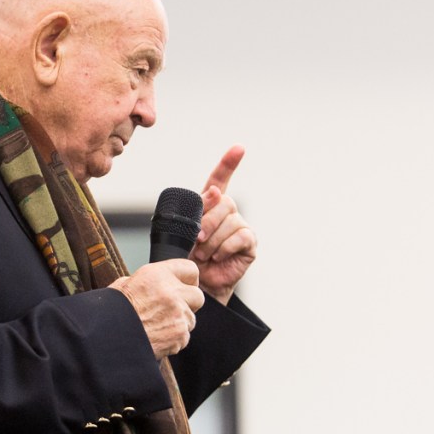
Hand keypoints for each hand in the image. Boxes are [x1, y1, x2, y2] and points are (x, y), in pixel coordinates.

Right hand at [109, 260, 204, 359]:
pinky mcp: (180, 333)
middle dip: (188, 304)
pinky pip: (184, 337)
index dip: (189, 280)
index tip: (185, 286)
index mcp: (157, 274)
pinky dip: (174, 340)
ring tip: (157, 327)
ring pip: (191, 319)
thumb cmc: (112, 313)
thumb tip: (152, 284)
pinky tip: (157, 338)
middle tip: (173, 310)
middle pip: (198, 296)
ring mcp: (178, 313)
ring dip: (179, 323)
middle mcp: (171, 291)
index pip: (190, 269)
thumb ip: (145, 282)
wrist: (108, 338)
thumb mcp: (123, 285)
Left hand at [191, 145, 257, 305]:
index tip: (238, 148)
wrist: (195, 285)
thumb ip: (197, 210)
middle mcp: (228, 213)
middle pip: (224, 202)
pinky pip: (240, 237)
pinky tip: (218, 257)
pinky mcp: (249, 244)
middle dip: (207, 222)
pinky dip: (225, 247)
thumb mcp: (184, 232)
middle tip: (196, 241)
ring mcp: (240, 227)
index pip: (220, 180)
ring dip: (213, 240)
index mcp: (210, 206)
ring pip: (231, 221)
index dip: (229, 163)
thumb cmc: (187, 258)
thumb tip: (214, 192)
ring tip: (204, 255)